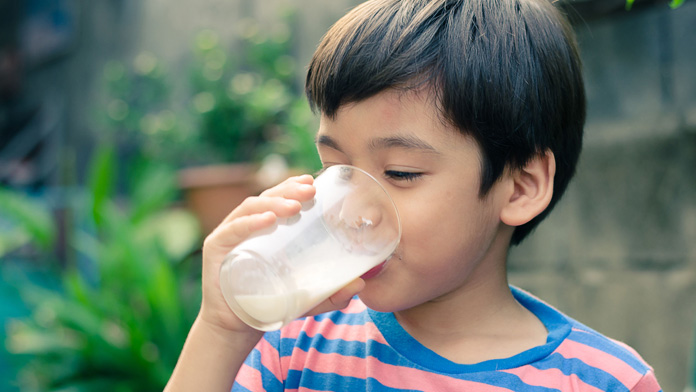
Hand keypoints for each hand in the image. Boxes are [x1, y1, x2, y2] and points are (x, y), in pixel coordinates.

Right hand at [197, 174, 364, 333]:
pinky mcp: (216, 250)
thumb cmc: (269, 304)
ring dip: (273, 202)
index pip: (277, 199)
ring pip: (250, 208)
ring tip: (294, 206)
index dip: (292, 185)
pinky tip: (267, 219)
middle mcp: (244, 226)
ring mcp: (229, 236)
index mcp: (263, 229)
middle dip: (288, 190)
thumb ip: (330, 293)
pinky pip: (233, 230)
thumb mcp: (305, 297)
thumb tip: (360, 284)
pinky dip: (250, 222)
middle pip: (266, 198)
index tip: (313, 180)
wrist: (236, 329)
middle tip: (310, 190)